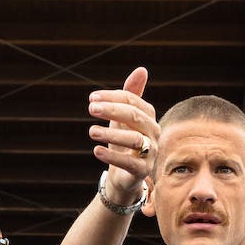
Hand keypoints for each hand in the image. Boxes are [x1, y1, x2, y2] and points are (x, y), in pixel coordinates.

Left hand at [89, 67, 156, 207]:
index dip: (112, 97)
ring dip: (111, 134)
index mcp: (148, 116)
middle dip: (112, 110)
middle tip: (91, 108)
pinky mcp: (142, 170)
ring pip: (134, 139)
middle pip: (135, 116)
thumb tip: (142, 69)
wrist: (125, 175)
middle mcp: (153, 132)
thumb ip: (130, 95)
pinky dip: (112, 156)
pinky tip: (96, 151)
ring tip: (92, 131)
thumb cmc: (123, 142)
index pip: (132, 101)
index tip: (92, 98)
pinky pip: (130, 162)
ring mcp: (150, 152)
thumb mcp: (124, 118)